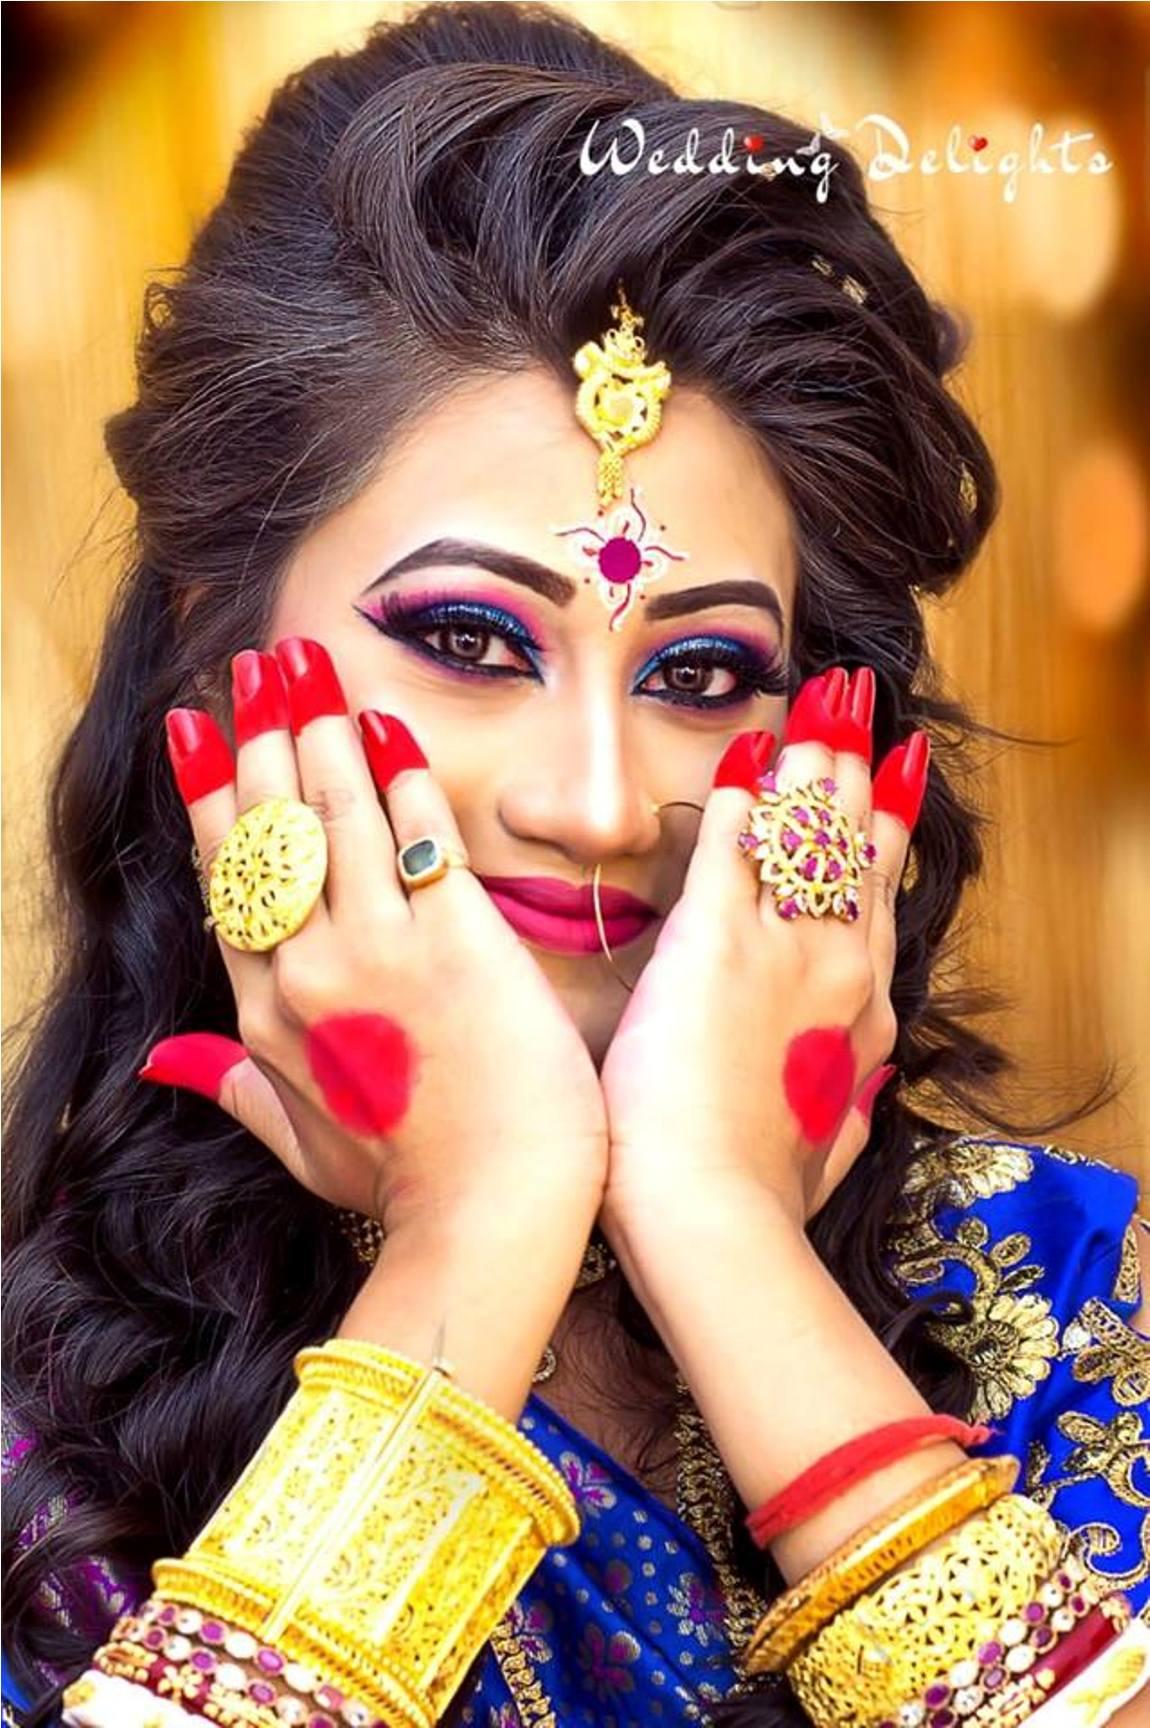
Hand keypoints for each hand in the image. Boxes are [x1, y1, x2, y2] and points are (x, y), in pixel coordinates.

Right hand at [143, 638, 607, 1237]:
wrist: (493, 1212)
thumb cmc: (408, 1183)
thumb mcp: (302, 1143)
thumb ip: (237, 1089)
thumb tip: (169, 1065)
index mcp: (267, 1013)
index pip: (226, 879)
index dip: (209, 795)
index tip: (197, 730)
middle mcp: (310, 968)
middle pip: (273, 829)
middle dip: (262, 735)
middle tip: (258, 666)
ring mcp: (383, 947)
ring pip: (339, 813)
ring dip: (322, 728)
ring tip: (310, 664)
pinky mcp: (459, 939)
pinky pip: (421, 833)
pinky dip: (402, 772)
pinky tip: (387, 721)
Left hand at [598, 665, 922, 1236]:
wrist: (715, 1218)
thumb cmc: (763, 1199)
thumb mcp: (830, 1148)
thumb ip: (849, 1104)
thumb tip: (865, 1088)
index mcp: (863, 1016)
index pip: (880, 898)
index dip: (888, 830)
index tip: (894, 779)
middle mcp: (837, 967)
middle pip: (853, 847)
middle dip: (852, 772)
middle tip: (852, 713)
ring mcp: (781, 948)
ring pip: (805, 833)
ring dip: (806, 767)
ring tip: (811, 712)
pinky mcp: (714, 942)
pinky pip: (731, 847)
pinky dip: (737, 798)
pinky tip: (739, 758)